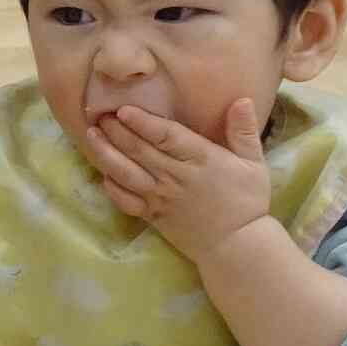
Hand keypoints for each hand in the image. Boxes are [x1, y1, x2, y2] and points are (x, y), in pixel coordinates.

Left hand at [89, 99, 271, 261]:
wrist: (236, 246)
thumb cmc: (246, 201)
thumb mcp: (253, 163)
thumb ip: (245, 131)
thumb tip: (242, 100)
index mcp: (201, 160)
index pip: (167, 137)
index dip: (143, 122)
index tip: (124, 109)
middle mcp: (176, 177)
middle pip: (140, 150)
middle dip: (117, 131)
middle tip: (100, 114)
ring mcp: (161, 197)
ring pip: (127, 173)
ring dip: (107, 154)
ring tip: (92, 136)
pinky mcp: (152, 215)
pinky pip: (126, 200)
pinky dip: (112, 187)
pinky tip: (102, 172)